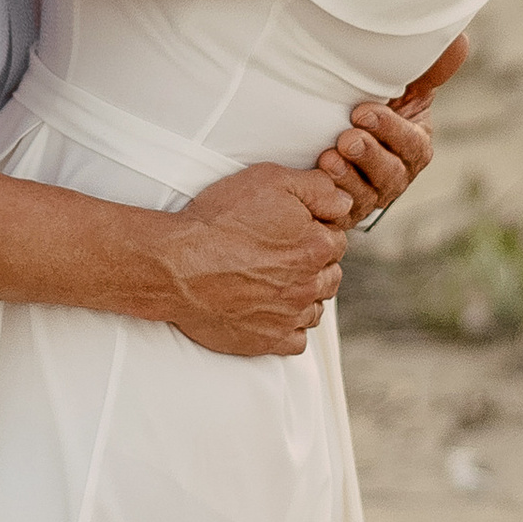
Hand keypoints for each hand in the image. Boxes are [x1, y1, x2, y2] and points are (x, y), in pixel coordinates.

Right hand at [157, 162, 353, 358]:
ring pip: (315, 309)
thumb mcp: (270, 180)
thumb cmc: (219, 220)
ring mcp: (290, 316)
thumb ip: (318, 188)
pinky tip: (270, 312)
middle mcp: (310, 284)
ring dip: (303, 296)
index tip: (290, 231)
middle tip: (279, 255)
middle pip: (330, 276)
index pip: (337, 241)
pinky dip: (289, 328)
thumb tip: (345, 204)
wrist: (176, 265)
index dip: (315, 232)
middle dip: (313, 265)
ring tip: (273, 282)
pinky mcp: (269, 340)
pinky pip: (297, 341)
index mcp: (316, 247)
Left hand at [311, 37, 464, 219]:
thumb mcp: (395, 80)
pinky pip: (339, 212)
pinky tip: (315, 179)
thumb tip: (459, 44)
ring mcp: (369, 195)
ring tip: (329, 157)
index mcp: (414, 145)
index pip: (412, 144)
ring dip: (347, 177)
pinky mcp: (342, 209)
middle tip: (347, 138)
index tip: (362, 112)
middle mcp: (396, 174)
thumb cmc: (363, 97)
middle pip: (392, 175)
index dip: (390, 130)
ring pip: (366, 196)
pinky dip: (329, 198)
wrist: (321, 122)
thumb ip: (425, 67)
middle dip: (369, 155)